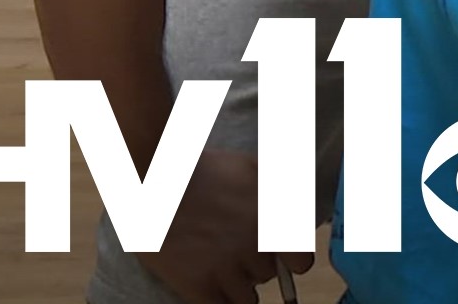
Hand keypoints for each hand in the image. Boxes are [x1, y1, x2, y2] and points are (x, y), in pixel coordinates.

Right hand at [138, 150, 313, 303]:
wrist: (154, 184)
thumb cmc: (204, 172)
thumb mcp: (251, 167)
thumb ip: (282, 183)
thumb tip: (303, 201)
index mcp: (272, 219)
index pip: (301, 261)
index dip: (292, 260)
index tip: (282, 256)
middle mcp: (255, 246)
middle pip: (267, 275)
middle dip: (255, 265)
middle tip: (236, 250)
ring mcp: (227, 267)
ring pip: (247, 297)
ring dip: (237, 285)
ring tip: (221, 266)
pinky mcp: (199, 285)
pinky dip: (221, 300)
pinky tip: (212, 286)